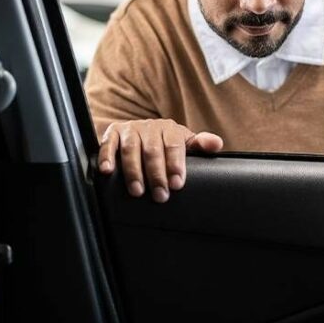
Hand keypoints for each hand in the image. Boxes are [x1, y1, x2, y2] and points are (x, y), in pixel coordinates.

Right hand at [98, 119, 223, 202]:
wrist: (141, 133)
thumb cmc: (166, 144)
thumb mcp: (185, 144)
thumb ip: (201, 145)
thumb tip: (217, 144)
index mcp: (170, 129)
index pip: (174, 146)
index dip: (175, 165)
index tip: (177, 184)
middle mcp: (150, 127)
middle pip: (153, 150)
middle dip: (156, 175)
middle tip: (159, 195)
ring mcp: (130, 130)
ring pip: (131, 149)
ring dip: (133, 171)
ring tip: (137, 191)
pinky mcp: (112, 133)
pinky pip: (108, 144)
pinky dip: (106, 157)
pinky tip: (107, 171)